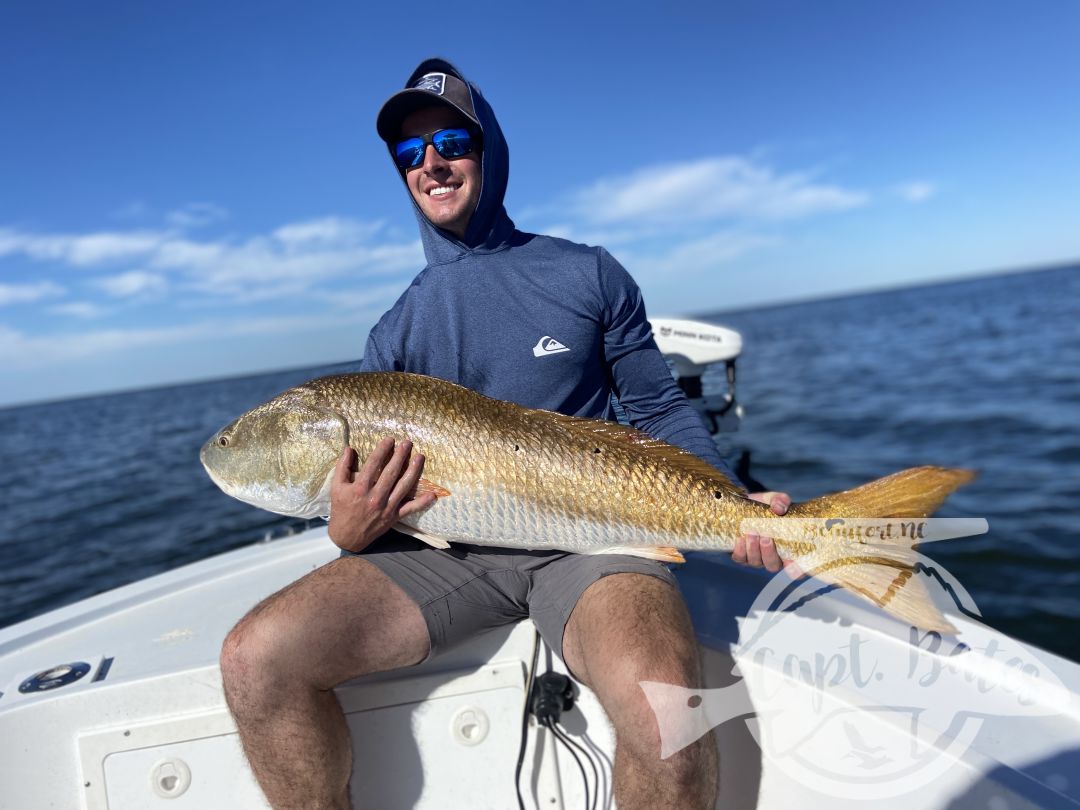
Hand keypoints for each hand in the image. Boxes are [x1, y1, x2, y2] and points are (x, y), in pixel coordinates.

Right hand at [327, 438, 436, 552]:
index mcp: (360, 488)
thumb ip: (342, 467)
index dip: (382, 450)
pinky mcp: (394, 517)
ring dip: (413, 471)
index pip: (373, 464)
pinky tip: (433, 495)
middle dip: (400, 456)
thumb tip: (349, 448)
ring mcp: (386, 507)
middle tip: (408, 442)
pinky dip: (422, 503)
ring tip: (420, 457)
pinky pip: (410, 509)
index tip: (390, 439)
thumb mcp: (336, 487)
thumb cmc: (341, 510)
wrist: (347, 536)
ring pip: (403, 486)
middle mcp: (375, 497)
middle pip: (391, 472)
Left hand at [732, 491, 802, 577]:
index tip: (792, 562)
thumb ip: (780, 500)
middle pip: (773, 565)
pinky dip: (740, 550)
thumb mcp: (774, 499)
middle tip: (766, 537)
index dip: (796, 569)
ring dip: (753, 549)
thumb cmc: (765, 506)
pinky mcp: (740, 555)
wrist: (744, 505)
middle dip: (769, 552)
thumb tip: (779, 508)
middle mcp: (772, 557)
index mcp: (787, 548)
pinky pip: (740, 559)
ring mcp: (756, 558)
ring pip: (756, 562)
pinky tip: (740, 539)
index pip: (796, 567)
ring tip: (751, 532)